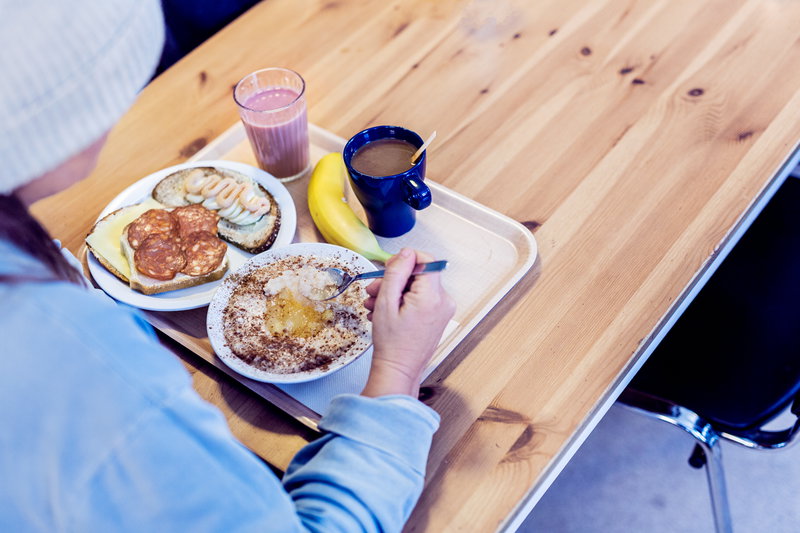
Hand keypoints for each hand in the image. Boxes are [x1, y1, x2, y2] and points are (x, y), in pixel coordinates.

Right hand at [361, 248, 455, 397]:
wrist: (398, 370)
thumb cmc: (392, 344)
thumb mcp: (386, 302)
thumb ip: (396, 273)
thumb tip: (406, 253)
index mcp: (432, 296)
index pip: (426, 259)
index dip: (405, 260)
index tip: (390, 268)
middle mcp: (443, 301)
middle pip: (419, 274)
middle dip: (394, 279)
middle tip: (374, 291)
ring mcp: (442, 310)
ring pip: (417, 286)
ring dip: (394, 291)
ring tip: (376, 305)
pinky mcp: (438, 316)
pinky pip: (420, 298)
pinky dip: (402, 301)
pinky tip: (386, 312)